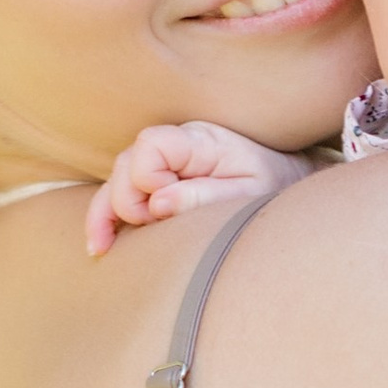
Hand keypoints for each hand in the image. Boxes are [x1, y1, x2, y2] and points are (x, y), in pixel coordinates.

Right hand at [84, 120, 301, 255]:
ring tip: (104, 246)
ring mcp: (164, 163)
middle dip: (127, 201)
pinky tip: (100, 245)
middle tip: (155, 226)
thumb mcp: (250, 194)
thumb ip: (206, 196)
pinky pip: (119, 194)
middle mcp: (175, 146)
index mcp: (200, 141)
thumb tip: (158, 203)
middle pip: (125, 164)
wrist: (287, 182)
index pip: (150, 146)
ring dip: (108, 213)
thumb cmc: (273, 187)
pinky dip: (105, 218)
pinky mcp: (157, 181)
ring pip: (115, 179)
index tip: (165, 206)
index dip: (147, 178)